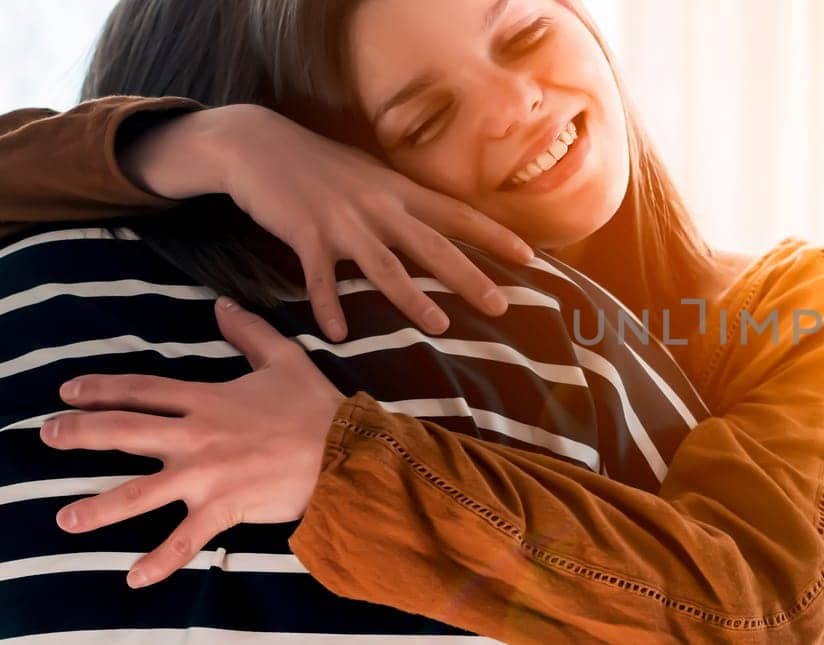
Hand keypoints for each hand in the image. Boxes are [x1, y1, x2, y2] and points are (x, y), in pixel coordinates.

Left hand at [41, 297, 342, 587]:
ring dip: (99, 508)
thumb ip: (249, 331)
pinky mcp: (224, 507)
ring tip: (66, 519)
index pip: (143, 390)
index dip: (102, 388)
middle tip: (47, 435)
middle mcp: (196, 437)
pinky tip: (135, 578)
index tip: (68, 391)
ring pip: (140, 493)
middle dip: (80, 434)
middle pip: (124, 432)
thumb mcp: (285, 358)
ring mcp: (206, 475)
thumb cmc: (317, 407)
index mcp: (207, 400)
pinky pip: (185, 539)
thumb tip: (223, 303)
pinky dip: (161, 561)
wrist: (346, 450)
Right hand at [122, 104, 534, 340]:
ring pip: (385, 267)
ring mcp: (342, 222)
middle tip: (502, 306)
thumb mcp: (369, 174)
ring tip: (440, 325)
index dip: (495, 235)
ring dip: (413, 298)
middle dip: (470, 277)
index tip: (531, 256)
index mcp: (398, 190)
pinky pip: (320, 279)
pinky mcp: (304, 233)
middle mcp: (378, 206)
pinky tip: (339, 333)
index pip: (457, 214)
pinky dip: (328, 306)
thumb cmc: (317, 163)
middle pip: (433, 246)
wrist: (255, 143)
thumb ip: (401, 199)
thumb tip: (436, 221)